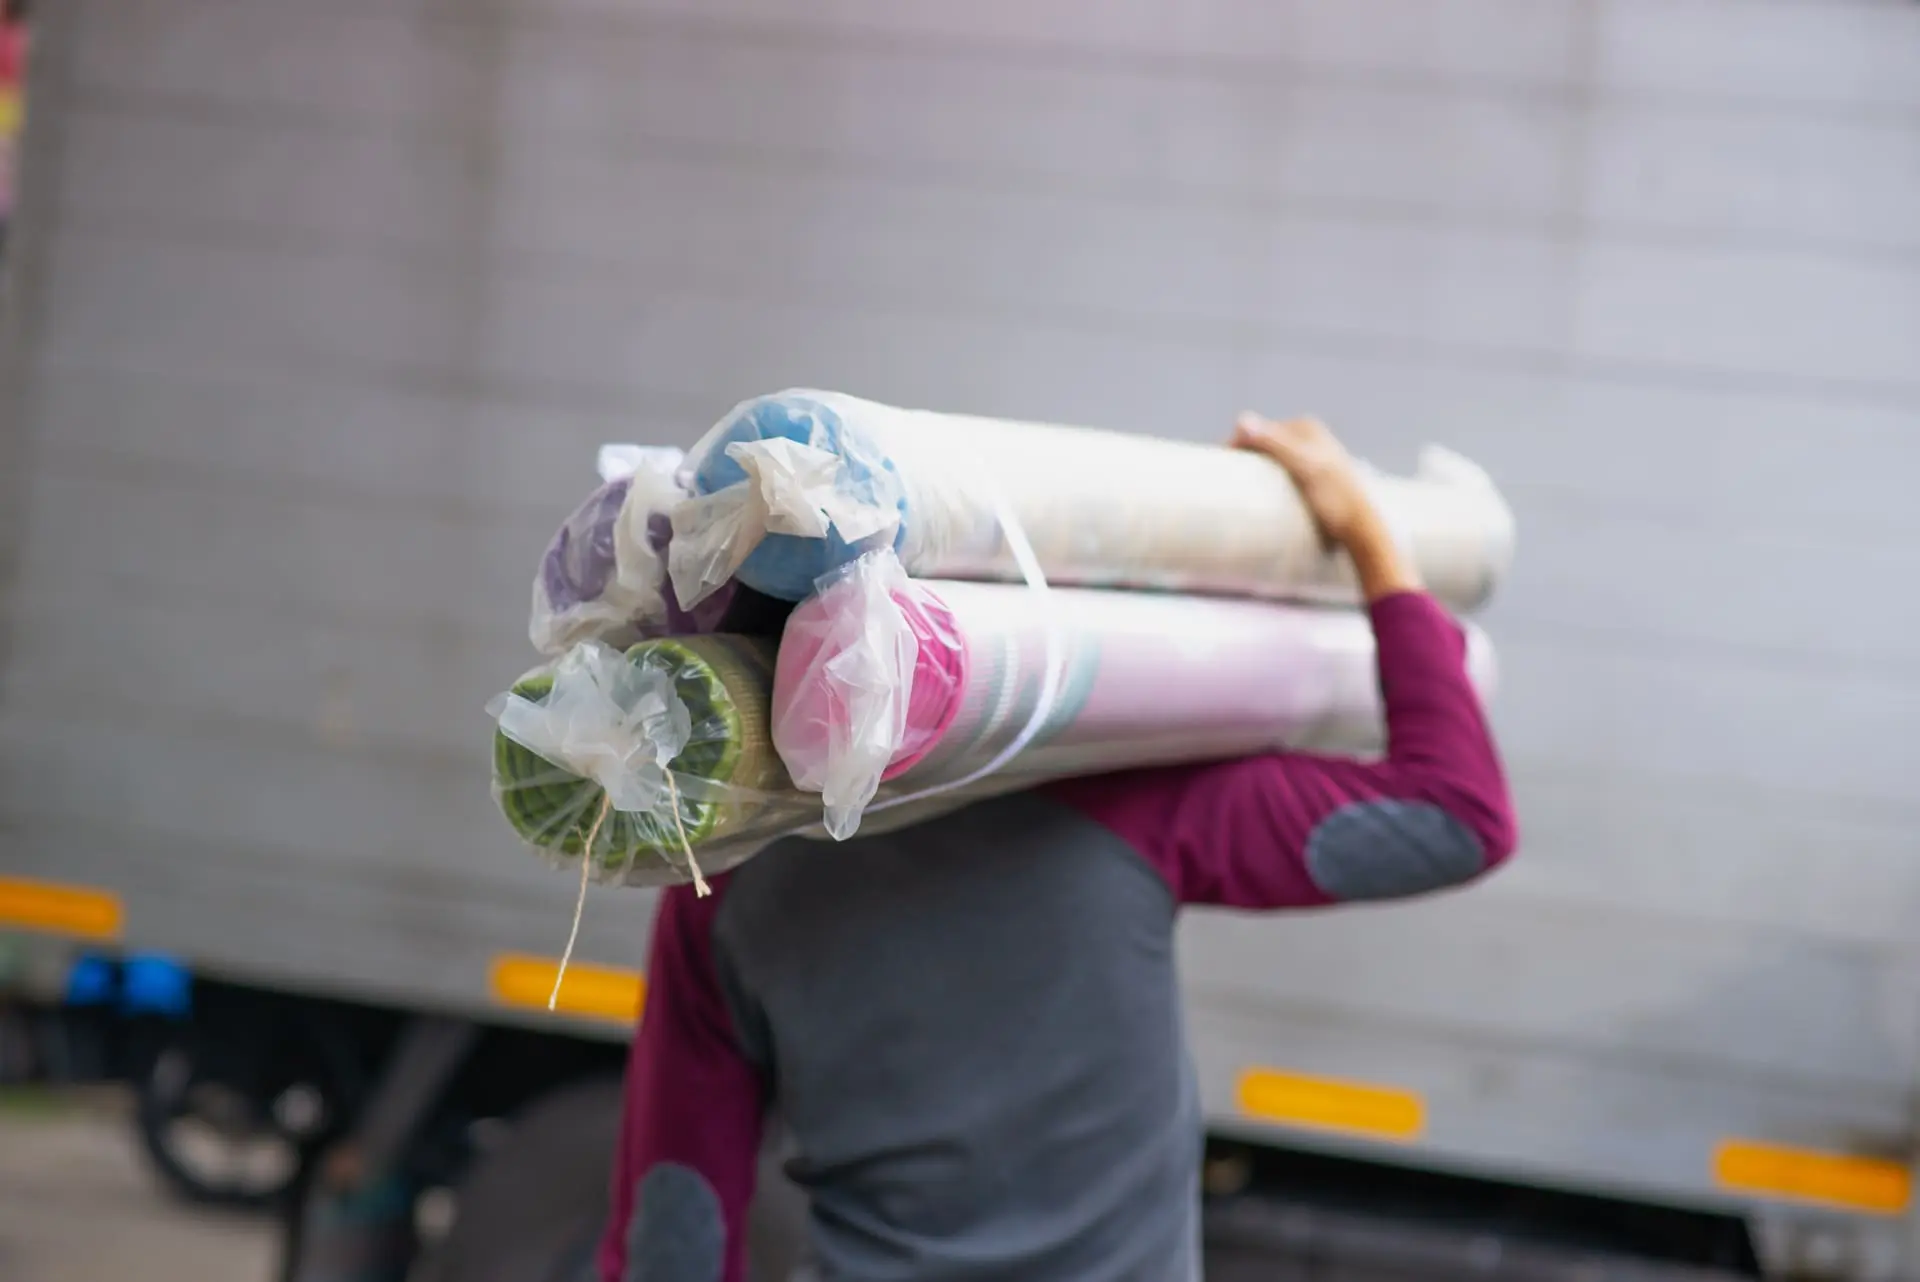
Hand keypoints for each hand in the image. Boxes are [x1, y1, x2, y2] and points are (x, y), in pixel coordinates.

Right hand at [1231, 413, 1376, 545]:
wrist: (1361, 527)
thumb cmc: (1334, 499)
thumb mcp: (1303, 468)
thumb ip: (1274, 443)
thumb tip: (1241, 420)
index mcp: (1304, 427)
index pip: (1256, 429)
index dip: (1234, 446)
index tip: (1217, 468)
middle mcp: (1308, 437)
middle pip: (1262, 444)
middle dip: (1242, 457)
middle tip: (1223, 482)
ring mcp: (1310, 458)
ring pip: (1270, 460)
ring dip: (1252, 470)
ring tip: (1236, 490)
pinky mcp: (1311, 479)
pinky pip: (1279, 474)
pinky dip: (1265, 480)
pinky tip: (1258, 495)